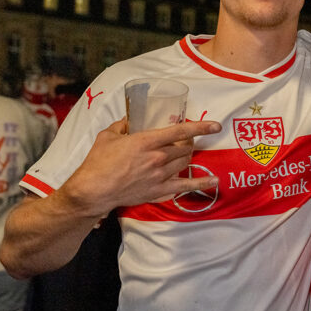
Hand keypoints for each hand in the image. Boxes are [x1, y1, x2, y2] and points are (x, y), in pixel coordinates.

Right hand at [60, 118, 220, 216]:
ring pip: (186, 162)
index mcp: (147, 141)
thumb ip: (122, 125)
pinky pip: (186, 186)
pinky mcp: (160, 190)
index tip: (216, 125)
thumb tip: (129, 120)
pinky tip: (214, 181)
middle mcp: (158, 157)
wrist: (94, 190)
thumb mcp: (108, 136)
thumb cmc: (98, 162)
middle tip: (185, 139)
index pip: (180, 131)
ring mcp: (161, 175)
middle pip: (185, 147)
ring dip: (189, 156)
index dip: (201, 127)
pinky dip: (202, 183)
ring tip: (186, 152)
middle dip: (188, 141)